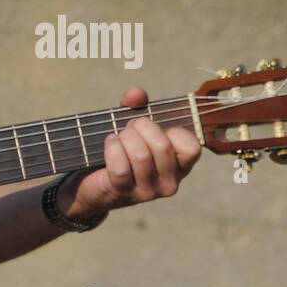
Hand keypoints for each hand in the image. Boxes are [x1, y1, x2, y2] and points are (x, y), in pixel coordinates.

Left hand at [59, 87, 202, 222]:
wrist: (94, 181)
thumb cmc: (122, 151)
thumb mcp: (134, 127)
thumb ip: (138, 106)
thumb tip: (136, 94)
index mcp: (181, 166)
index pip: (191, 147)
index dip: (170, 131)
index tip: (153, 128)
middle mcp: (170, 182)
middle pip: (162, 146)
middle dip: (140, 128)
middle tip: (129, 128)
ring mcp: (148, 191)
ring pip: (141, 156)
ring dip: (124, 138)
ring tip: (118, 137)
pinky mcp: (124, 193)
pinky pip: (120, 167)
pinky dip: (111, 149)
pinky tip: (109, 143)